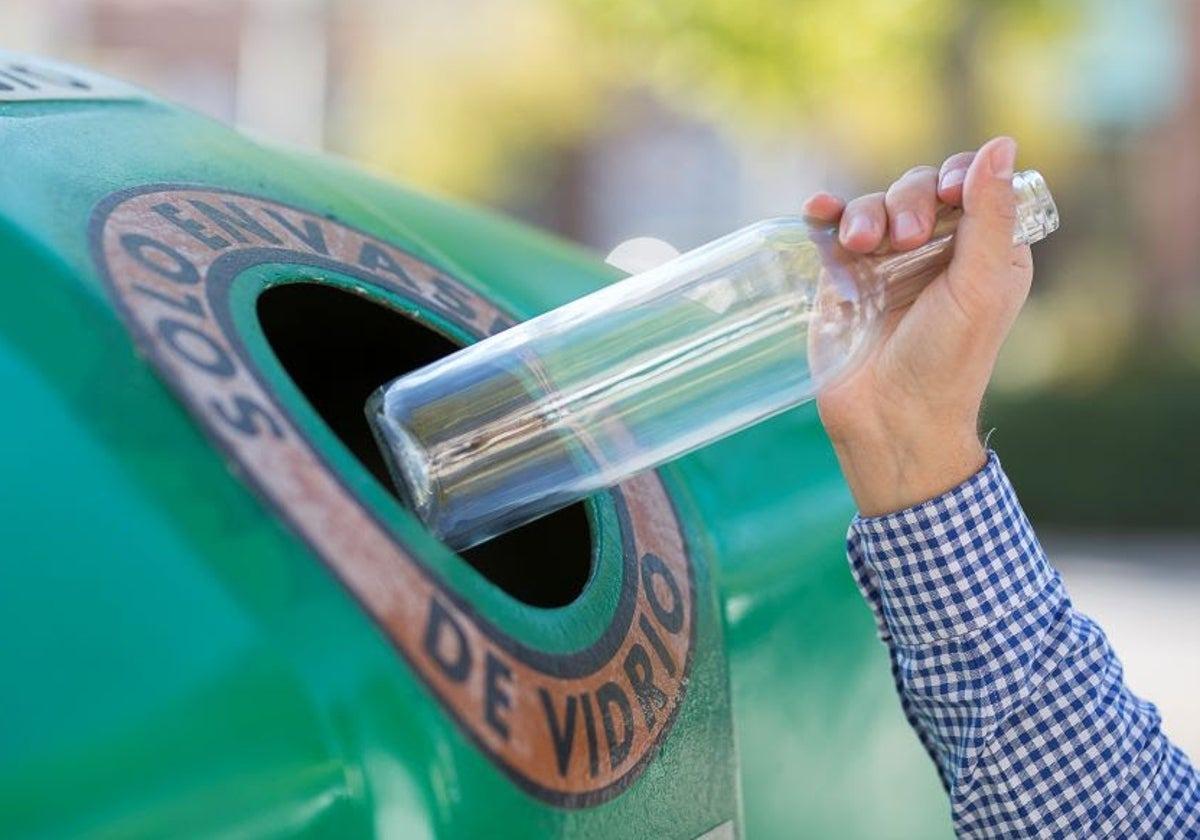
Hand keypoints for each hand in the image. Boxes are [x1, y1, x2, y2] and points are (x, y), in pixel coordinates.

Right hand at [804, 137, 1033, 515]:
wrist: (889, 417)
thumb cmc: (947, 361)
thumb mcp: (979, 286)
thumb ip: (989, 215)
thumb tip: (1002, 143)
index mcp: (984, 251)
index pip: (971, 185)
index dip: (957, 178)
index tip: (948, 195)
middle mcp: (935, 251)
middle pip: (918, 189)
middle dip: (907, 202)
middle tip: (901, 241)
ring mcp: (886, 264)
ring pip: (873, 206)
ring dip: (865, 214)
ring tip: (860, 247)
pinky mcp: (844, 277)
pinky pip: (833, 229)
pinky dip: (825, 215)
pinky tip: (818, 211)